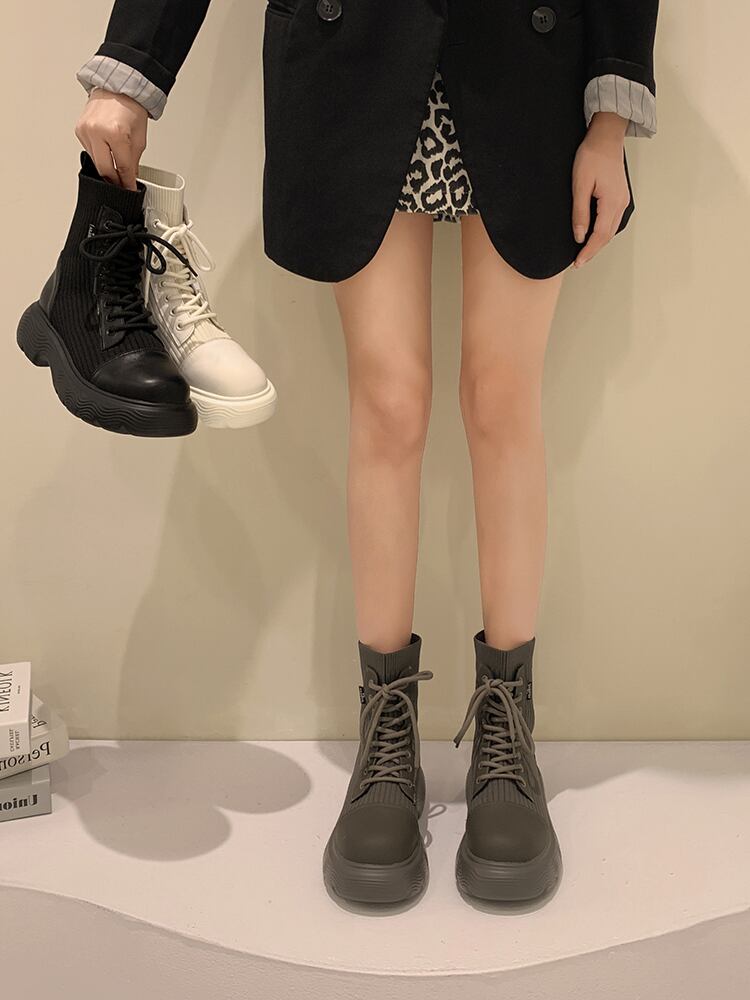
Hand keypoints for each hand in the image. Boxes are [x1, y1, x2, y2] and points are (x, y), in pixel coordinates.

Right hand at [74, 89, 147, 189]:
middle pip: (105, 170)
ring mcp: (85, 130)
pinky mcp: (79, 130)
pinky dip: (99, 156)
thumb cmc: (130, 107)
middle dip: (115, 181)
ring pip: (95, 162)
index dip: (127, 182)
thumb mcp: (139, 138)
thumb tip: (130, 178)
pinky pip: (89, 151)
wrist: (118, 87)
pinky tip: (107, 154)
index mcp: (115, 133)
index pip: (122, 168)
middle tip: (122, 186)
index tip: (130, 190)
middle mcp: (97, 131)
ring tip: (116, 170)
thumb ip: (133, 161)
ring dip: (106, 169)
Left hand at [571, 112, 629, 267]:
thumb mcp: (580, 184)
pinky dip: (603, 231)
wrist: (606, 137)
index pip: (600, 235)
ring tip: (584, 252)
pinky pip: (613, 220)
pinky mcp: (620, 195)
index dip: (588, 251)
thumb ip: (580, 212)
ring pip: (611, 229)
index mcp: (611, 202)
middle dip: (593, 250)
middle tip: (578, 262)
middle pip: (607, 235)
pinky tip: (593, 234)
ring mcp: (623, 199)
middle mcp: (621, 203)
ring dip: (598, 242)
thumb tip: (579, 236)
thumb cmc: (591, 156)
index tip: (577, 262)